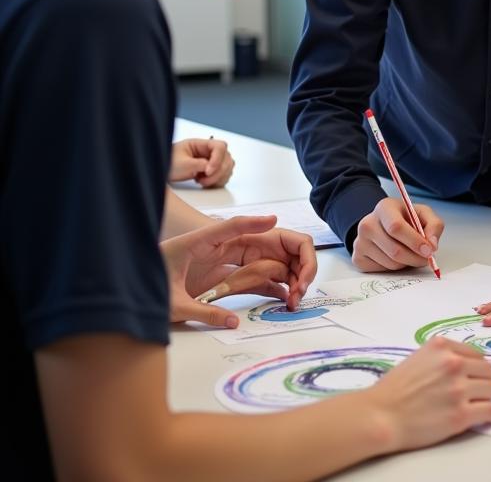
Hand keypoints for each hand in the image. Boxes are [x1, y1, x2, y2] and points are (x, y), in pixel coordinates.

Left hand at [162, 215, 315, 327]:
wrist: (137, 287)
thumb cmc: (150, 284)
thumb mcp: (172, 302)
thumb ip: (203, 312)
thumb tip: (234, 323)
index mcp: (204, 241)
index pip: (234, 226)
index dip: (255, 222)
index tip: (273, 220)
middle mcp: (226, 246)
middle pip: (269, 242)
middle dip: (293, 260)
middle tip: (301, 285)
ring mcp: (232, 261)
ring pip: (271, 261)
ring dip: (290, 276)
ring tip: (295, 298)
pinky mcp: (232, 277)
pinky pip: (261, 278)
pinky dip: (277, 286)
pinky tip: (287, 300)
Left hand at [168, 136, 234, 187]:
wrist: (161, 171)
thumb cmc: (169, 163)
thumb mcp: (182, 164)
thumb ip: (198, 164)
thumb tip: (211, 167)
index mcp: (201, 144)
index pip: (220, 147)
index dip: (217, 159)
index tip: (208, 170)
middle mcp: (208, 151)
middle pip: (226, 158)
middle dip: (217, 172)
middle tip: (204, 179)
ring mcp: (212, 161)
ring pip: (227, 168)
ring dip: (218, 177)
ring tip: (203, 181)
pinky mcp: (212, 171)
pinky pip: (224, 176)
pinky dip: (218, 182)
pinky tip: (206, 184)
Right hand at [352, 197, 443, 271]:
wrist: (384, 224)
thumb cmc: (405, 219)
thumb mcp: (423, 214)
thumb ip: (434, 225)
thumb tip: (432, 245)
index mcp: (384, 208)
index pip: (396, 227)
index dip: (414, 241)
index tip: (429, 250)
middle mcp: (367, 224)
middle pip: (394, 250)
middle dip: (415, 258)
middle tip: (426, 258)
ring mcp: (360, 242)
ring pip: (390, 263)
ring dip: (407, 263)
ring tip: (410, 253)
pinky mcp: (357, 258)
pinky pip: (382, 271)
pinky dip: (394, 269)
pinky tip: (396, 257)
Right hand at [367, 338, 490, 451]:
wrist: (381, 416)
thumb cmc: (394, 390)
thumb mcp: (419, 358)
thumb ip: (443, 357)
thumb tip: (467, 365)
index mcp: (442, 346)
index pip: (477, 354)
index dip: (475, 368)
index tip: (471, 377)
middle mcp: (453, 363)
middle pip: (488, 370)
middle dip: (483, 381)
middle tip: (474, 392)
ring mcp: (458, 389)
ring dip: (486, 397)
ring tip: (475, 404)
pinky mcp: (461, 415)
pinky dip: (490, 413)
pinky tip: (482, 415)